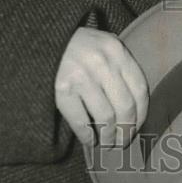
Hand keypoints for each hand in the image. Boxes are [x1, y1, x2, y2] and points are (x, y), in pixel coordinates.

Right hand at [55, 27, 148, 147]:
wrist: (40, 39)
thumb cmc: (75, 44)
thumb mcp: (102, 44)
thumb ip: (118, 65)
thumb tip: (135, 103)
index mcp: (116, 50)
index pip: (140, 89)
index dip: (141, 114)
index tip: (137, 126)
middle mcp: (102, 63)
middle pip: (125, 107)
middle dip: (126, 130)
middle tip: (122, 141)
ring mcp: (81, 76)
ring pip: (106, 117)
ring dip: (108, 137)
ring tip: (107, 143)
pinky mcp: (61, 89)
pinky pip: (81, 121)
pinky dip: (87, 136)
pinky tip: (89, 140)